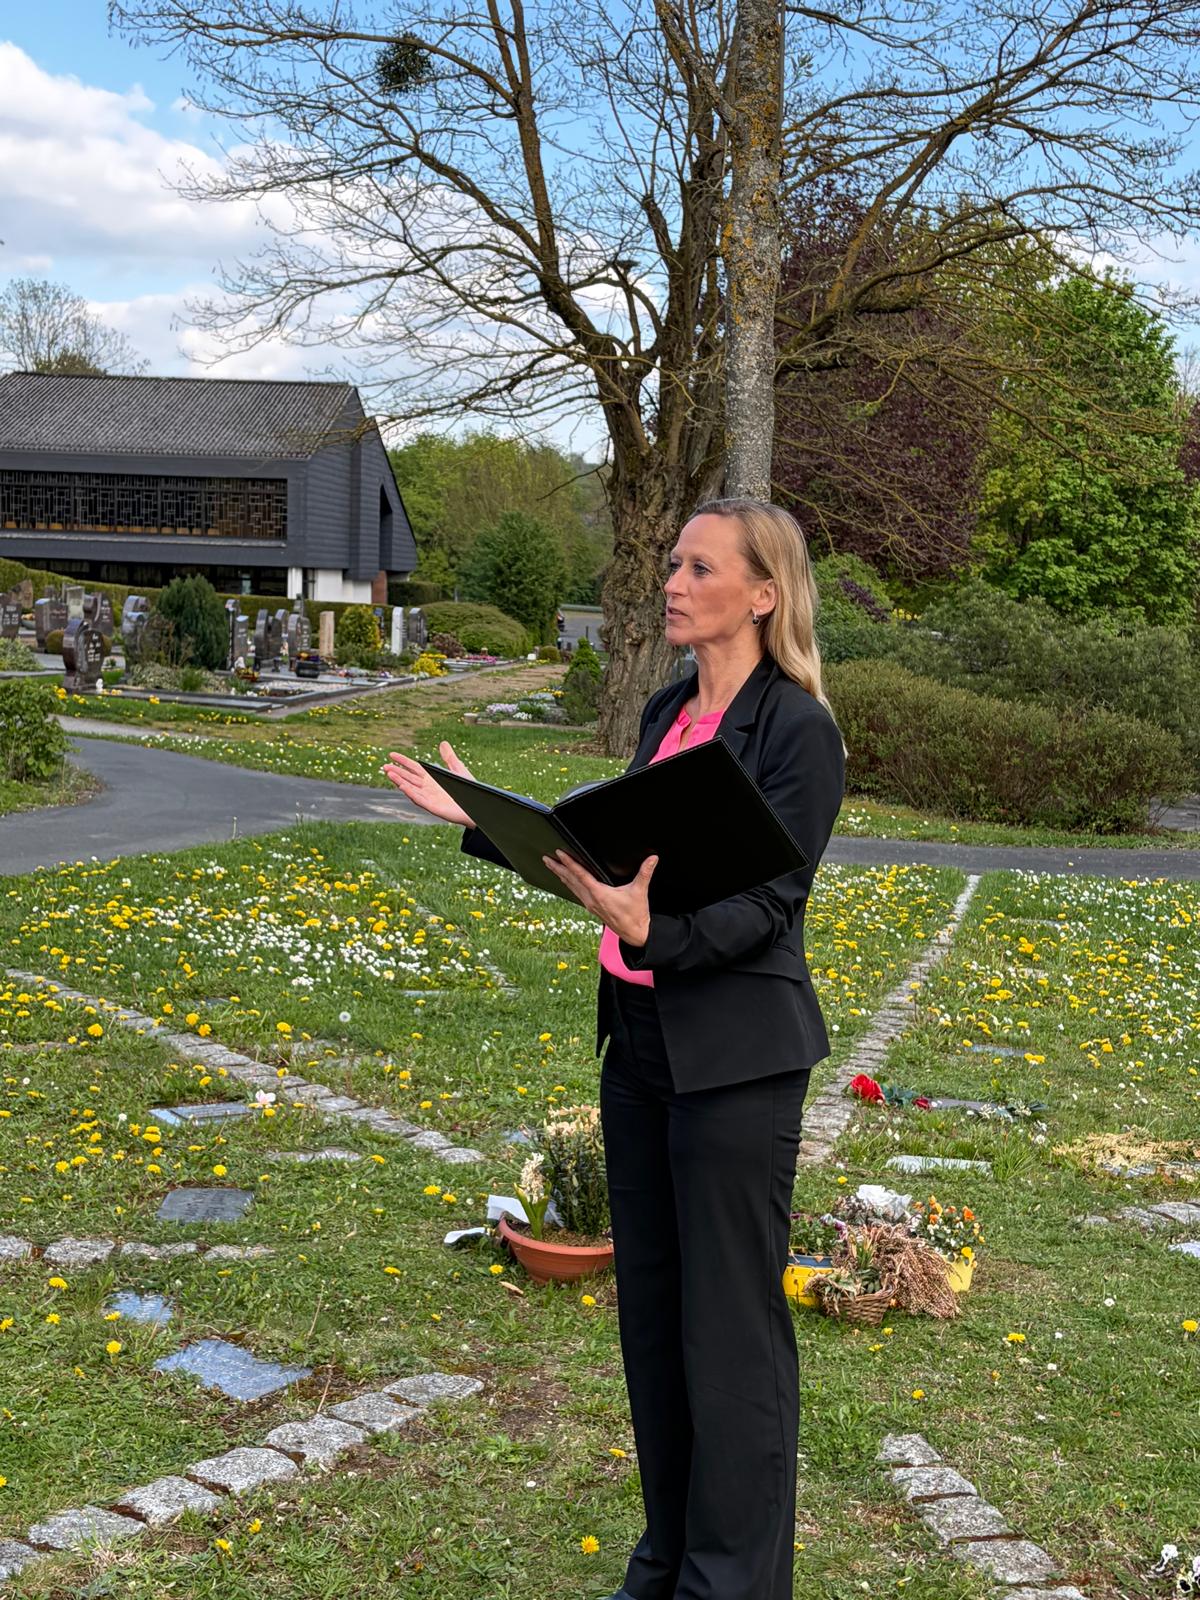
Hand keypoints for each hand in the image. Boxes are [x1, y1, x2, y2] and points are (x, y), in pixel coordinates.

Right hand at [381, 740, 477, 827]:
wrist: (477, 806)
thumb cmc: (467, 789)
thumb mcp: (457, 769)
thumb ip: (449, 757)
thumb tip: (443, 743)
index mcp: (432, 778)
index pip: (413, 768)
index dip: (402, 761)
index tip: (391, 754)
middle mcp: (427, 787)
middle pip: (408, 778)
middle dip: (396, 772)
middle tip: (384, 765)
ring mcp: (429, 797)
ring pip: (410, 788)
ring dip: (400, 781)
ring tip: (389, 773)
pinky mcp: (433, 806)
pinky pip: (419, 799)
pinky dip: (410, 792)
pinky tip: (402, 786)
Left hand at [542, 849, 658, 946]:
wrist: (635, 934)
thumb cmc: (636, 915)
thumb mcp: (640, 891)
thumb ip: (645, 873)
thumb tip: (652, 858)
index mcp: (600, 894)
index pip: (581, 875)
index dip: (569, 863)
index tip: (559, 854)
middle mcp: (591, 899)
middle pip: (570, 881)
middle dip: (558, 868)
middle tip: (546, 858)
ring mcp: (590, 905)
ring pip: (571, 887)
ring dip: (561, 876)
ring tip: (552, 866)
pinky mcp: (593, 908)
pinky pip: (576, 893)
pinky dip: (569, 884)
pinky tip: (566, 881)